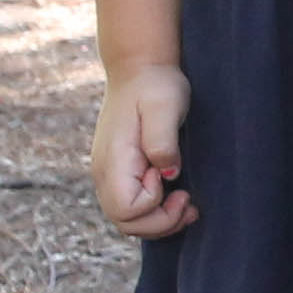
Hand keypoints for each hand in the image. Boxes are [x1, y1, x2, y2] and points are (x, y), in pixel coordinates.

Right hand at [93, 65, 196, 236]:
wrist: (139, 69)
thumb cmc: (155, 85)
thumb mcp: (165, 106)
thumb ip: (163, 141)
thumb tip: (168, 173)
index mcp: (113, 160)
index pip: (126, 210)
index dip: (153, 203)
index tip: (168, 175)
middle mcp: (104, 172)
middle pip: (125, 223)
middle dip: (160, 222)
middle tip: (188, 202)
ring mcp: (108, 174)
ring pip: (127, 220)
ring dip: (158, 221)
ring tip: (187, 204)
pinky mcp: (118, 172)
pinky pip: (130, 206)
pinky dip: (153, 211)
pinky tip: (175, 196)